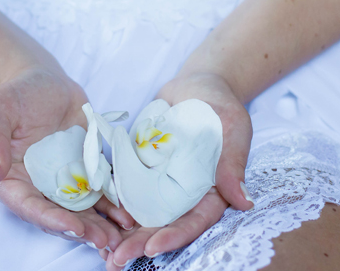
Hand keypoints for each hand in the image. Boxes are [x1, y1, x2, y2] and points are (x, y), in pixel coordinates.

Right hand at [0, 65, 134, 250]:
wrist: (45, 82)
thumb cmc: (17, 93)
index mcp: (9, 178)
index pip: (28, 206)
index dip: (50, 219)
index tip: (73, 227)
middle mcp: (35, 187)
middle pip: (56, 216)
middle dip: (81, 230)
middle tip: (104, 240)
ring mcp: (61, 182)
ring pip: (80, 211)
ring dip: (99, 226)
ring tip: (120, 236)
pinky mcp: (83, 172)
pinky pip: (98, 193)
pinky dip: (112, 206)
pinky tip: (129, 215)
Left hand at [104, 72, 253, 269]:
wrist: (197, 85)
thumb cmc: (221, 106)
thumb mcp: (232, 128)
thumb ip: (232, 163)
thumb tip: (244, 201)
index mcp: (211, 190)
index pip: (195, 220)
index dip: (175, 235)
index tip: (152, 247)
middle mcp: (185, 192)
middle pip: (164, 223)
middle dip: (141, 243)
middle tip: (117, 259)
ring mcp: (162, 181)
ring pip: (143, 212)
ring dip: (123, 232)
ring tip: (101, 250)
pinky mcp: (143, 167)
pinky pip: (127, 187)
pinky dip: (113, 203)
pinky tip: (95, 217)